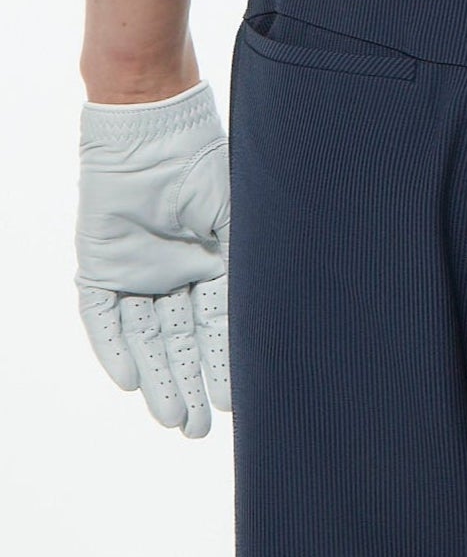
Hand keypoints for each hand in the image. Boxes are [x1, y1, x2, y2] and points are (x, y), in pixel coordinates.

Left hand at [75, 78, 229, 437]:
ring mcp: (137, 271)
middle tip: (197, 430)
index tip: (234, 404)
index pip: (219, 325)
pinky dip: (115, 349)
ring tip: (172, 419)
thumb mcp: (235, 218)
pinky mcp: (100, 266)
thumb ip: (246, 266)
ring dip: (158, 378)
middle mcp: (176, 272)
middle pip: (182, 342)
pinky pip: (105, 317)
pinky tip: (130, 381)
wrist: (149, 126)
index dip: (225, 364)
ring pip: (146, 338)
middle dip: (190, 385)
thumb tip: (275, 314)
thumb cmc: (201, 164)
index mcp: (213, 261)